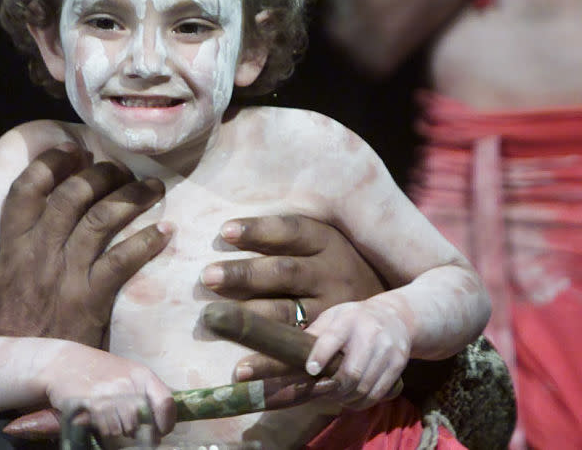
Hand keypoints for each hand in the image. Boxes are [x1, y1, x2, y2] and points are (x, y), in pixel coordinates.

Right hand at [0, 143, 170, 345]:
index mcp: (11, 246)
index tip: (74, 151)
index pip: (25, 189)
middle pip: (71, 195)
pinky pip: (122, 261)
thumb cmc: (21, 327)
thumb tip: (61, 208)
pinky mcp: (89, 301)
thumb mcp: (12, 278)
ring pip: (100, 219)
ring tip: (153, 189)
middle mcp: (35, 254)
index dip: (51, 163)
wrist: (20, 377)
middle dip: (102, 174)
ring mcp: (62, 276)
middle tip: (123, 170)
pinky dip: (146, 242)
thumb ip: (31, 244)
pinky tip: (165, 234)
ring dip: (131, 198)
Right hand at [42, 349, 175, 438]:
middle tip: (126, 425)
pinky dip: (102, 428)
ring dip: (117, 430)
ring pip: (123, 429)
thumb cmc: (100, 370)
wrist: (64, 362)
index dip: (166, 422)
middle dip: (135, 430)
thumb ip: (146, 394)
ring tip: (108, 419)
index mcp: (141, 375)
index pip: (166, 402)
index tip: (160, 431)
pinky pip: (105, 428)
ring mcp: (108, 394)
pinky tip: (96, 418)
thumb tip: (161, 425)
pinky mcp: (90, 404)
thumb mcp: (128, 374)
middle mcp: (127, 383)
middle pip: (141, 422)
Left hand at [199, 215, 383, 384]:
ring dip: (250, 322)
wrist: (393, 312)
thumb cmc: (337, 266)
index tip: (226, 231)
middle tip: (207, 276)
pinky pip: (297, 354)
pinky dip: (269, 365)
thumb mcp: (324, 243)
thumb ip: (284, 237)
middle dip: (244, 274)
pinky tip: (241, 370)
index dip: (259, 230)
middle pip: (283, 271)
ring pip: (287, 314)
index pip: (290, 230)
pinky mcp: (330, 343)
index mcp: (327, 242)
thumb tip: (226, 231)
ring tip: (215, 324)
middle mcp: (330, 274)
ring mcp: (332, 310)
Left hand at [305, 299, 410, 410]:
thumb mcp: (334, 316)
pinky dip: (363, 402)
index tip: (311, 370)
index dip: (321, 356)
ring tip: (336, 397)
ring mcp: (386, 351)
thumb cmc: (355, 319)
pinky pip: (378, 393)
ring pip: (364, 387)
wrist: (395, 317)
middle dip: (334, 388)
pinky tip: (353, 399)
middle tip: (323, 391)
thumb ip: (316, 332)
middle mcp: (370, 334)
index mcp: (348, 320)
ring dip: (347, 398)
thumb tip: (292, 349)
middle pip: (351, 372)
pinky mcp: (398, 365)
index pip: (333, 338)